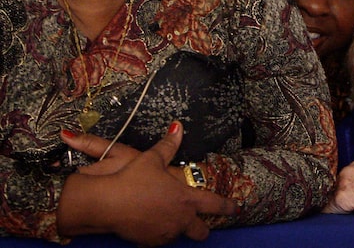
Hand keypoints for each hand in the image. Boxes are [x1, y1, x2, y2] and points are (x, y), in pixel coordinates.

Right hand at [57, 122, 236, 245]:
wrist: (108, 203)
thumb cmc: (133, 179)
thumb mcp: (152, 159)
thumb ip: (168, 145)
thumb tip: (178, 127)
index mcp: (187, 198)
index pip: (215, 204)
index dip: (227, 206)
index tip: (235, 208)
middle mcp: (181, 218)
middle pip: (201, 231)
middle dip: (203, 228)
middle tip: (201, 224)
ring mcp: (166, 233)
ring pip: (180, 236)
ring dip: (178, 229)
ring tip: (168, 219)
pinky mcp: (151, 243)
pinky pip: (160, 241)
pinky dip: (159, 234)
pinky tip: (150, 224)